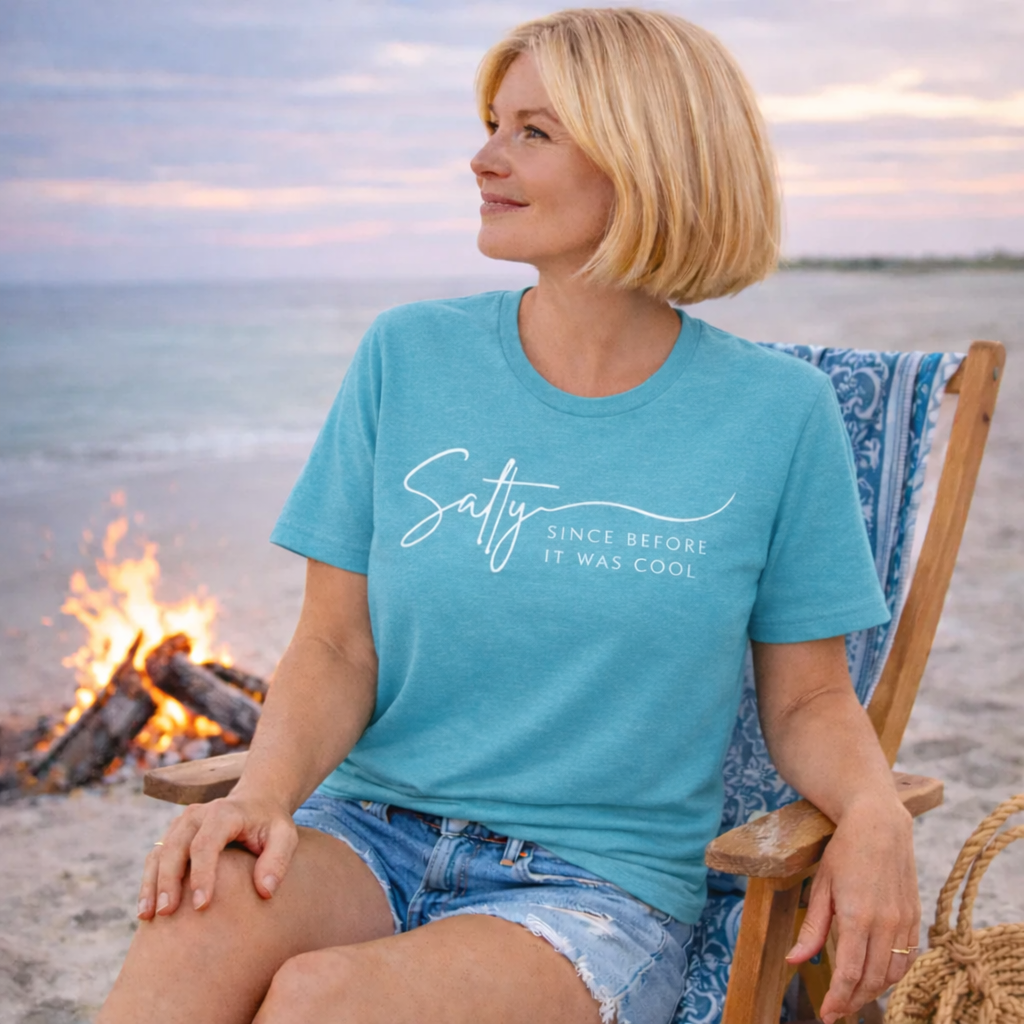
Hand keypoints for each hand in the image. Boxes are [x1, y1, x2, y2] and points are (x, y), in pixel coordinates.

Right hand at [137, 792, 297, 918]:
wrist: (256, 801)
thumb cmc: (271, 824)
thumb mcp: (285, 835)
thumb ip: (278, 860)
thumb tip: (265, 891)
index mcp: (224, 813)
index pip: (206, 843)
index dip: (202, 874)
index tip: (201, 905)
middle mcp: (197, 814)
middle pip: (176, 846)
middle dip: (168, 881)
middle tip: (166, 913)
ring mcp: (182, 823)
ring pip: (160, 852)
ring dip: (152, 883)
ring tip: (148, 916)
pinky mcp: (173, 835)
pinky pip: (155, 857)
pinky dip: (148, 881)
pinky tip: (146, 909)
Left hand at [785, 796, 919, 1023]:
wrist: (879, 824)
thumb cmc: (844, 852)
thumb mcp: (820, 886)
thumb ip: (811, 927)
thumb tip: (794, 961)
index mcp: (858, 917)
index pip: (849, 973)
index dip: (838, 999)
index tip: (827, 1015)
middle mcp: (885, 924)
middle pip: (872, 980)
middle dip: (853, 1001)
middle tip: (836, 1011)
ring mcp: (904, 922)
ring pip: (893, 974)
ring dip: (873, 991)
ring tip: (853, 997)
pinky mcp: (915, 917)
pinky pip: (907, 958)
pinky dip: (892, 974)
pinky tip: (877, 976)